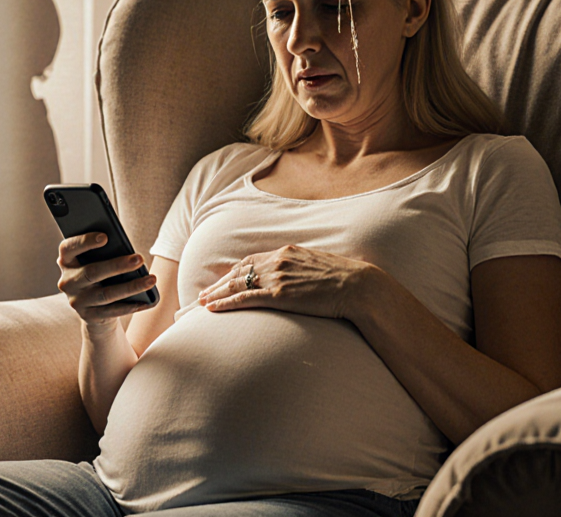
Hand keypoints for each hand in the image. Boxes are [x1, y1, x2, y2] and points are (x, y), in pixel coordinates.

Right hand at [58, 233, 157, 329]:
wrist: (92, 308)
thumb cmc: (99, 273)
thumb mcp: (95, 261)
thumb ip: (103, 252)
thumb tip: (126, 249)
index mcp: (66, 261)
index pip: (69, 248)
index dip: (85, 241)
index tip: (105, 237)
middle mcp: (67, 281)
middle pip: (92, 272)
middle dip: (117, 265)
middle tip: (139, 259)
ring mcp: (77, 301)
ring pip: (106, 294)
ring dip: (131, 287)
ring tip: (151, 280)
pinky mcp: (88, 316)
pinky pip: (112, 311)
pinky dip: (130, 306)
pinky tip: (146, 301)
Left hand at [196, 245, 374, 319]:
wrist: (358, 286)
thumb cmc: (346, 279)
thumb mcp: (320, 266)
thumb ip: (302, 268)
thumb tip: (297, 278)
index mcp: (287, 251)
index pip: (251, 260)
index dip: (234, 272)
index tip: (222, 280)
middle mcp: (278, 261)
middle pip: (238, 271)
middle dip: (218, 284)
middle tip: (202, 294)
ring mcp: (278, 277)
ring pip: (236, 285)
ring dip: (216, 294)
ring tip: (201, 303)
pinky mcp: (280, 295)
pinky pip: (245, 299)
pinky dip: (226, 303)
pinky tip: (213, 309)